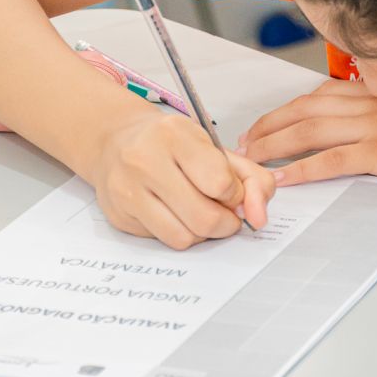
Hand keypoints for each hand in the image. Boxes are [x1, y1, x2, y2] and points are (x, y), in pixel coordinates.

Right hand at [90, 113, 274, 249]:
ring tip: (200, 213)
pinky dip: (179, 233)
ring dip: (203, 233)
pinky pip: (164, 241)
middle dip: (226, 223)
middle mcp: (144, 160)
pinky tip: (175, 214)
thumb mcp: (214, 148)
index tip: (231, 191)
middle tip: (225, 213)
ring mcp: (127, 190)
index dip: (235, 194)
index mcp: (174, 135)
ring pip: (184, 237)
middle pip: (204, 217)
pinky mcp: (119, 215)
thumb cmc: (171, 144)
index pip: (220, 182)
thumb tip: (260, 218)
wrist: (116, 140)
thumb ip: (251, 178)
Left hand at [238, 79, 376, 184]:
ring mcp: (373, 127)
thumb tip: (364, 123)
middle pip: (301, 110)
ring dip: (273, 145)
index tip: (262, 123)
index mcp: (374, 91)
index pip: (315, 95)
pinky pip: (332, 160)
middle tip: (242, 144)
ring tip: (249, 161)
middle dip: (267, 126)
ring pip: (308, 132)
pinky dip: (304, 170)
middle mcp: (366, 104)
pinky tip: (284, 179)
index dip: (284, 110)